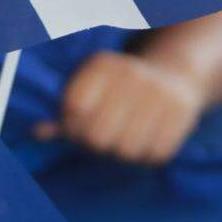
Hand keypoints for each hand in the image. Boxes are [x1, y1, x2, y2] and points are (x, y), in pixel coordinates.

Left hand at [34, 51, 206, 165]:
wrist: (174, 78)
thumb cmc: (117, 93)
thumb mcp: (87, 93)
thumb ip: (61, 114)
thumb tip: (38, 132)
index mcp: (103, 64)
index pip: (74, 108)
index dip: (70, 127)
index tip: (75, 127)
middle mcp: (133, 73)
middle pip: (97, 136)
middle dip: (92, 146)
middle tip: (97, 141)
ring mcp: (160, 93)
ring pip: (126, 150)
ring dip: (120, 155)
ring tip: (120, 142)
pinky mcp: (183, 113)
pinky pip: (155, 154)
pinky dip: (146, 157)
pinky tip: (143, 143)